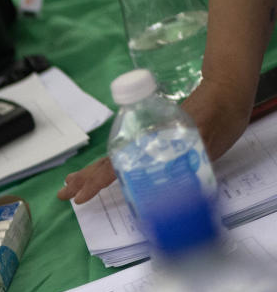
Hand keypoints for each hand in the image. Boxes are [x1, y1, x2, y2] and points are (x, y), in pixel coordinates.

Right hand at [57, 77, 254, 204]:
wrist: (228, 95)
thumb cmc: (220, 116)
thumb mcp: (208, 142)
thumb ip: (191, 160)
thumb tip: (178, 188)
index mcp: (148, 142)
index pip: (115, 165)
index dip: (95, 182)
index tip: (80, 196)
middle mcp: (142, 143)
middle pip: (107, 162)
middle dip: (83, 179)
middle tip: (63, 194)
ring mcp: (146, 143)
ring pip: (113, 159)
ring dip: (91, 173)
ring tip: (71, 183)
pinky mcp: (155, 144)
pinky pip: (126, 158)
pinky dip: (110, 168)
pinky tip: (103, 174)